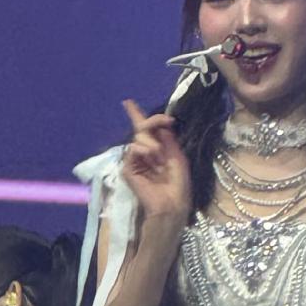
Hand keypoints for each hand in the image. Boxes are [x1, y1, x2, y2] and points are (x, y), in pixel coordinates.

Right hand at [121, 100, 192, 224]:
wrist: (171, 203)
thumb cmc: (178, 184)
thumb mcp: (178, 157)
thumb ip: (167, 140)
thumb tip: (158, 125)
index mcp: (157, 150)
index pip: (145, 130)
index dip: (137, 115)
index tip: (128, 102)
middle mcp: (144, 154)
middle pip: (142, 128)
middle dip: (154, 120)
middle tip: (167, 121)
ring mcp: (135, 162)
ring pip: (139, 138)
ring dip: (152, 143)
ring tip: (159, 157)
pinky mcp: (128, 170)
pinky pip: (132, 149)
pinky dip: (142, 150)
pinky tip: (150, 157)